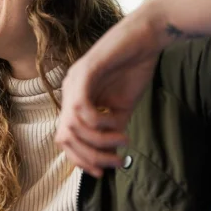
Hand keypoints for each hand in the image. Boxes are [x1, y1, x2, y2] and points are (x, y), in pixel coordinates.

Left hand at [55, 0, 167, 176]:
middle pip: (63, 136)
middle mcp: (69, 90)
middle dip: (88, 156)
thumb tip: (109, 155)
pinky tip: (117, 123)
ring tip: (121, 140)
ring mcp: (74, 80)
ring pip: (71, 125)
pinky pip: (81, 106)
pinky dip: (98, 122)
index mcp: (75, 99)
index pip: (65, 138)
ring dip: (98, 141)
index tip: (102, 172)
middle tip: (114, 160)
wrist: (147, 37)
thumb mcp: (122, 107)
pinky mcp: (86, 71)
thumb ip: (112, 129)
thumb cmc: (135, 68)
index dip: (80, 159)